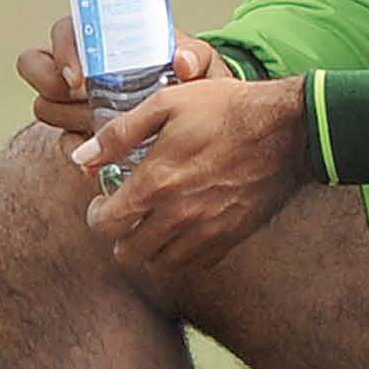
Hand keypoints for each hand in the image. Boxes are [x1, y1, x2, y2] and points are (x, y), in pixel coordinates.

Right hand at [17, 21, 228, 138]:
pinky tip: (100, 159)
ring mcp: (74, 102)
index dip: (63, 51)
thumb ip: (197, 57)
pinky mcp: (80, 136)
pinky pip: (63, 144)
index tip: (80, 78)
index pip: (64, 31)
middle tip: (85, 101)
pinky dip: (78, 152)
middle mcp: (81, 67)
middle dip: (56, 88)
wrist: (198, 128)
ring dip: (68, 117)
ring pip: (44, 105)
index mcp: (104, 39)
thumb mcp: (203, 67)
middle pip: (37, 68)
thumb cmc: (195, 86)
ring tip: (98, 124)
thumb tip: (182, 62)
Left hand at [78, 77, 308, 273]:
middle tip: (127, 216)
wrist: (288, 129)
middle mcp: (177, 216)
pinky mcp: (231, 238)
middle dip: (120, 237)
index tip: (104, 203)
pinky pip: (195, 264)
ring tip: (154, 224)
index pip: (106, 226)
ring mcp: (206, 231)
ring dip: (150, 248)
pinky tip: (185, 229)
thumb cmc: (225, 109)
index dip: (97, 217)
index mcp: (155, 182)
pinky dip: (183, 253)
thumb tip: (80, 157)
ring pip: (160, 264)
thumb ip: (118, 134)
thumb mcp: (166, 104)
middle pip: (128, 255)